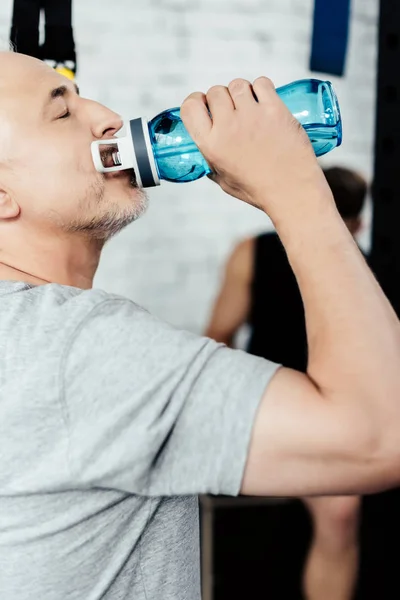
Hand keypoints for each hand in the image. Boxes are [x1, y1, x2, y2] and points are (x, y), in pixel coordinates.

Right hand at [180, 77, 330, 218]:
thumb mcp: (224, 181)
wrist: (292, 191)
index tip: (204, 104)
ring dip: (242, 92)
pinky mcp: (274, 109)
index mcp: (211, 145)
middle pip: (216, 92)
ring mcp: (251, 116)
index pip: (190, 107)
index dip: (197, 101)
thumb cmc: (259, 190)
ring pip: (238, 85)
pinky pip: (261, 83)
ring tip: (251, 107)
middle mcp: (228, 127)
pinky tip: (265, 101)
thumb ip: (213, 163)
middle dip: (222, 98)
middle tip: (234, 110)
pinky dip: (262, 88)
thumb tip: (208, 155)